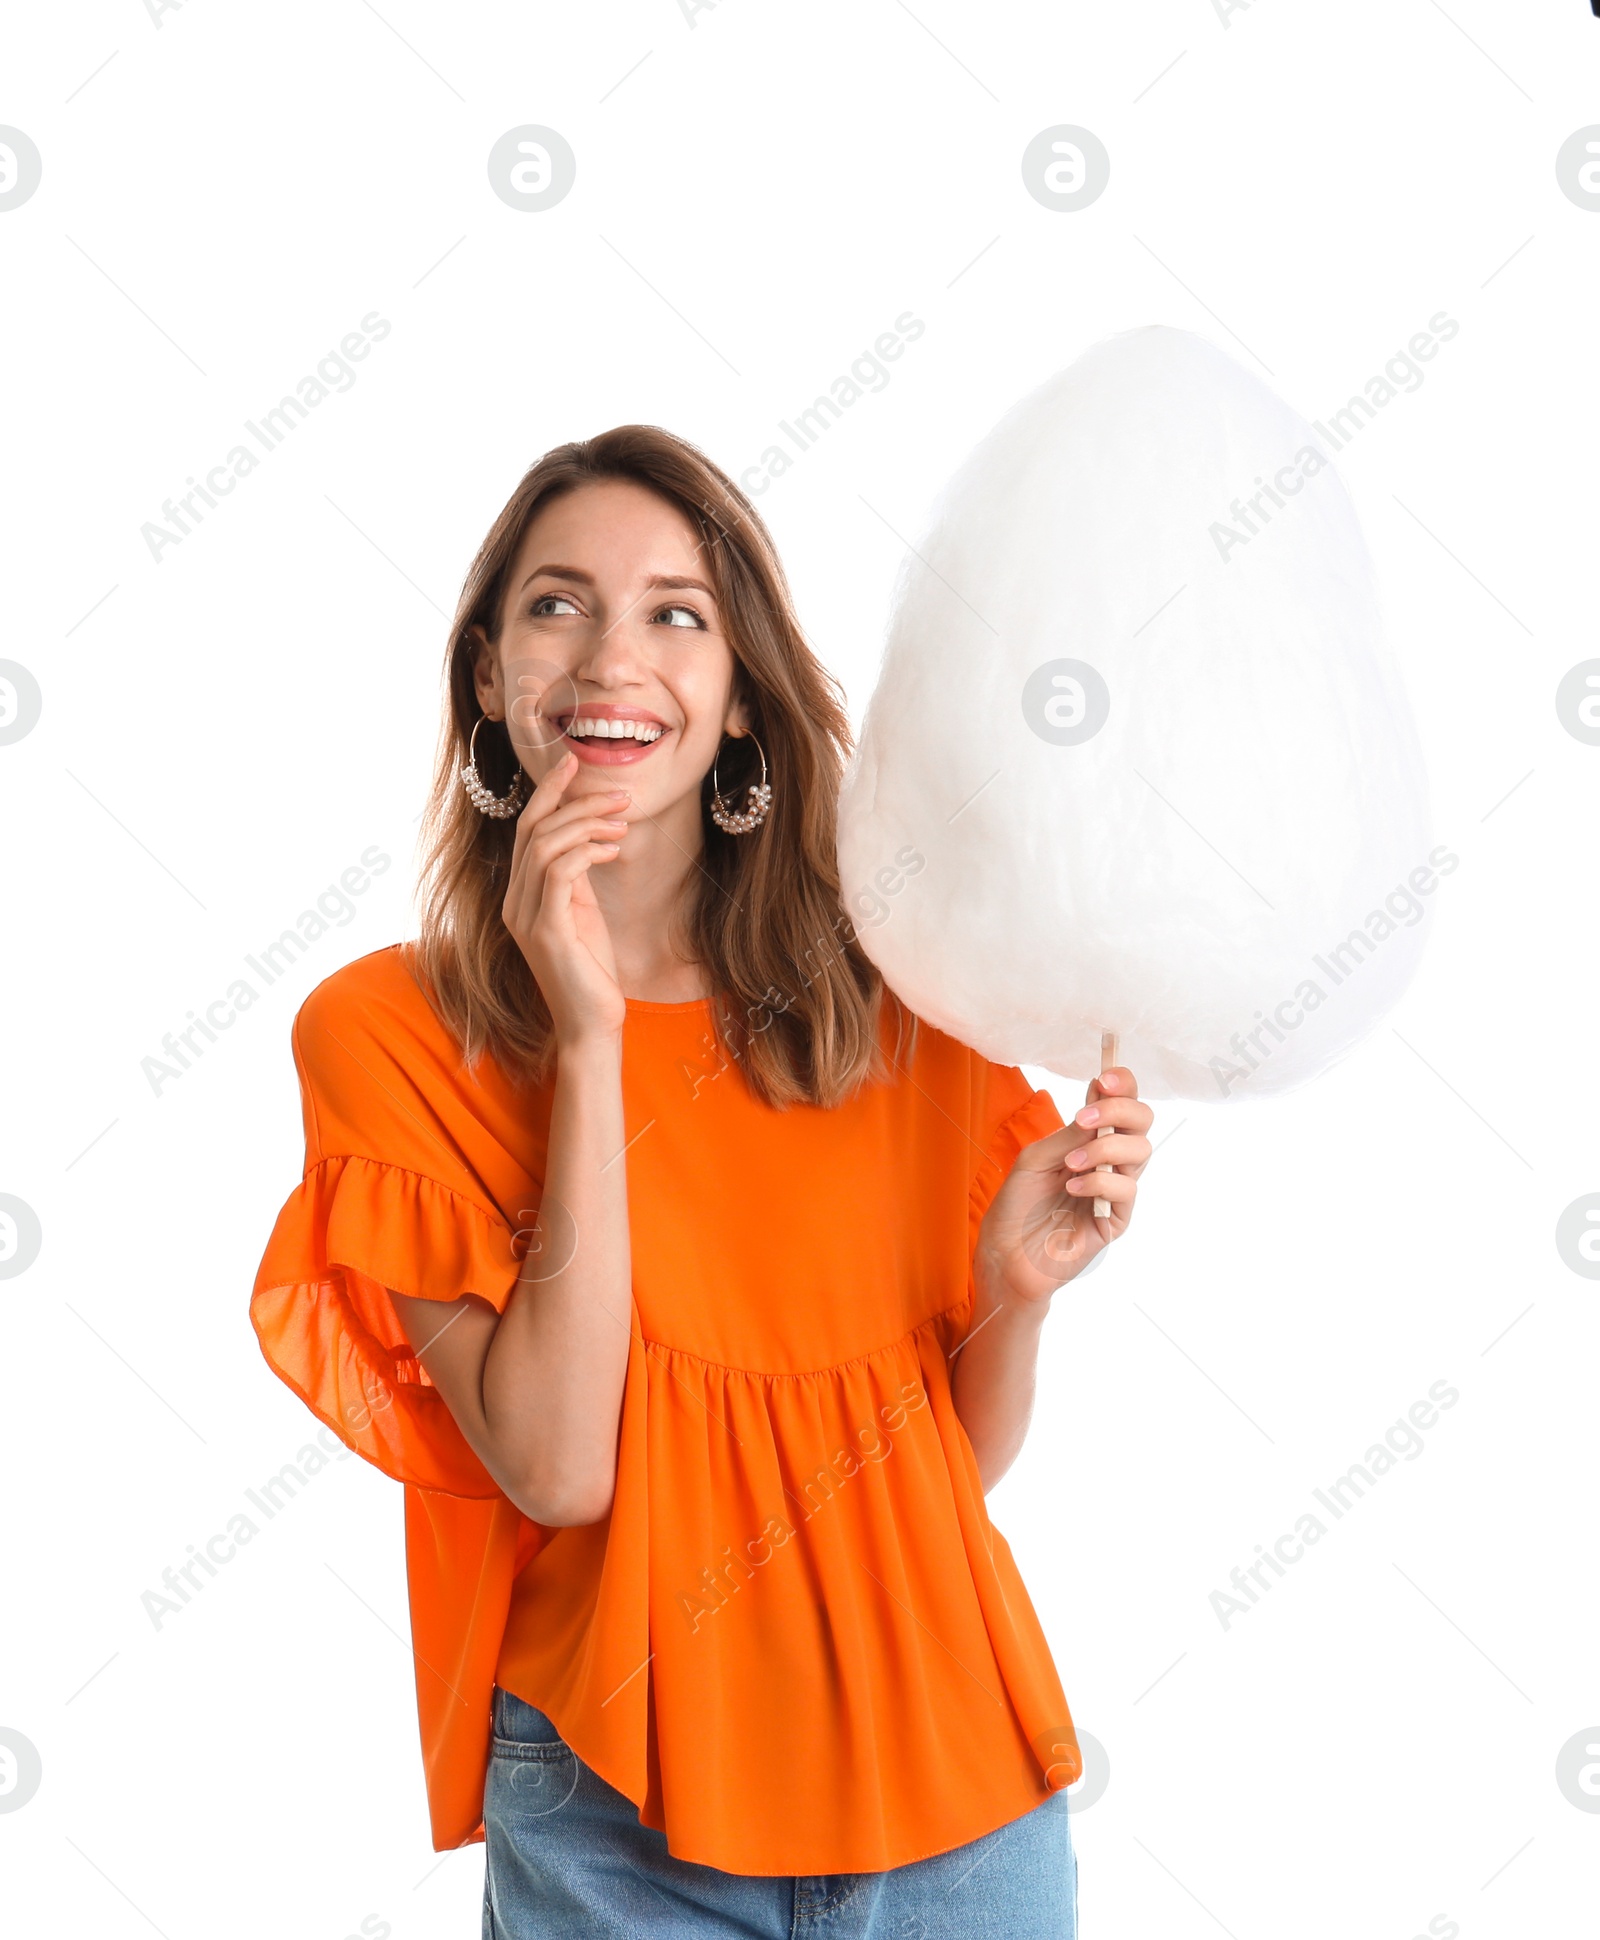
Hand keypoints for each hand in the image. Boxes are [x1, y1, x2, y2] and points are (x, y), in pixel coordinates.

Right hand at [502, 751, 628, 1047]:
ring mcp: (526, 917)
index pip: (527, 831)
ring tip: (624, 822)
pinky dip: (587, 851)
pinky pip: (559, 873)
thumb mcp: (582, 913)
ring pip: (546, 846)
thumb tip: (591, 836)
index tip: (576, 764)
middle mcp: (515, 903)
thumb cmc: (591, 971)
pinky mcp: (547, 931)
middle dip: (575, 802)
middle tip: (620, 794)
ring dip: (588, 825)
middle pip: (533, 830)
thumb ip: (576, 877)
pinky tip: (615, 849)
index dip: (549, 794)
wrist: (592, 1025)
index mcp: (520, 896)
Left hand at [974, 1067, 1152, 1305]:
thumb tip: (1098, 1097)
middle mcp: (1108, 1160)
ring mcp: (1115, 1188)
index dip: (1122, 1085)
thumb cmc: (1017, 1205)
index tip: (1104, 1078)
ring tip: (1070, 1164)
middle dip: (1119, 1110)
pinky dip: (1101, 1181)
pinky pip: (1127, 1189)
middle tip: (1085, 1117)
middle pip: (1141, 1121)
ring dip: (1105, 1148)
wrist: (1006, 1253)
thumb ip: (1069, 1133)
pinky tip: (1073, 1188)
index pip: (1121, 1104)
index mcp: (1089, 1140)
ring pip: (1141, 1151)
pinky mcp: (1117, 1219)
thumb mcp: (1036, 1158)